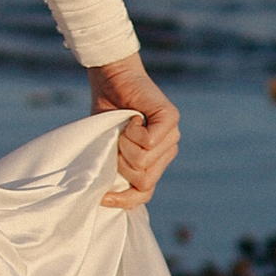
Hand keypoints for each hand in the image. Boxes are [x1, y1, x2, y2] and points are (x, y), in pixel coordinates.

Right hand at [89, 51, 178, 209]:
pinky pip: (148, 142)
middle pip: (143, 181)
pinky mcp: (171, 119)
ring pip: (143, 161)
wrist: (111, 76)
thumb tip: (105, 197)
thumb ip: (115, 166)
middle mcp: (167, 151)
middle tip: (116, 141)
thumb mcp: (108, 145)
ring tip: (124, 126)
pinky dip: (132, 131)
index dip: (124, 199)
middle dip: (121, 164)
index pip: (145, 192)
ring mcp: (173, 135)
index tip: (103, 197)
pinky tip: (133, 116)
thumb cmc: (106, 110)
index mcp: (154, 161)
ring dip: (124, 144)